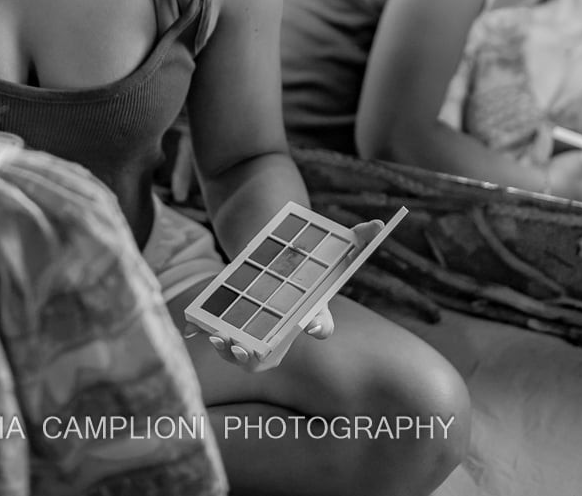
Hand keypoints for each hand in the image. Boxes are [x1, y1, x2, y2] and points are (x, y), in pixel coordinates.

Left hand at [183, 218, 381, 369]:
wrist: (265, 239)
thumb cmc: (300, 249)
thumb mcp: (326, 241)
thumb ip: (355, 237)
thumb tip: (380, 222)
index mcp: (309, 308)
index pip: (320, 322)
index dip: (319, 325)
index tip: (314, 326)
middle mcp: (282, 322)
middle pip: (273, 353)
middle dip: (257, 358)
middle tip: (244, 348)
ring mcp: (255, 322)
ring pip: (243, 352)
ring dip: (229, 352)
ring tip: (221, 338)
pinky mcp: (231, 315)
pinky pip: (220, 334)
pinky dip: (208, 333)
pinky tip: (200, 330)